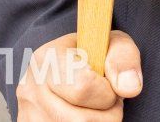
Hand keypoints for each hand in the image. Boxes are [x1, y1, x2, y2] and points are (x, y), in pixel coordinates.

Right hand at [15, 30, 140, 120]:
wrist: (68, 67)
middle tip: (106, 100)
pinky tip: (85, 116)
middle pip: (80, 121)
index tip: (108, 85)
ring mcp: (30, 116)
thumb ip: (123, 59)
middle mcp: (31, 90)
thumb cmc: (93, 55)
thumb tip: (129, 87)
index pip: (83, 87)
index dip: (106, 92)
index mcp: (47, 59)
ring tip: (96, 109)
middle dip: (106, 114)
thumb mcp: (112, 44)